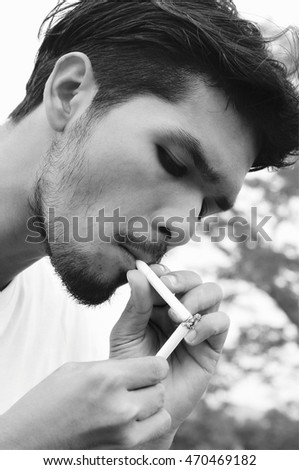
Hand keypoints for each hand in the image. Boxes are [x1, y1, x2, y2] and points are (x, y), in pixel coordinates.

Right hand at [0, 357, 169, 448]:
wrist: (28, 442)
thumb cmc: (46, 404)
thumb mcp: (77, 370)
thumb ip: (112, 367)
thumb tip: (135, 367)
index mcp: (107, 378)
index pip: (158, 368)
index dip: (155, 365)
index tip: (149, 366)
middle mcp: (120, 406)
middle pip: (161, 390)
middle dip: (151, 385)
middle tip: (135, 385)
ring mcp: (123, 432)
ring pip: (161, 413)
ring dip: (150, 407)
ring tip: (131, 403)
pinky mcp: (122, 451)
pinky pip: (151, 433)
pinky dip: (145, 426)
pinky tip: (127, 420)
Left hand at [110, 264, 229, 447]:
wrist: (145, 405)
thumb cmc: (132, 369)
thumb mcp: (126, 335)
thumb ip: (134, 306)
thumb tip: (136, 273)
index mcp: (157, 303)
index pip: (166, 276)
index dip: (162, 271)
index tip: (153, 274)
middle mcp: (180, 309)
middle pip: (192, 279)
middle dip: (181, 279)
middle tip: (167, 287)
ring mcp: (198, 325)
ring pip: (213, 293)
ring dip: (197, 297)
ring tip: (178, 317)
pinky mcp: (213, 344)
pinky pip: (222, 322)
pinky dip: (208, 324)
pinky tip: (189, 339)